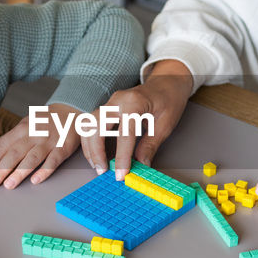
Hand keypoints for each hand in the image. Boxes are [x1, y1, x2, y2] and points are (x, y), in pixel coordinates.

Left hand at [0, 102, 80, 188]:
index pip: (3, 146)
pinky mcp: (63, 148)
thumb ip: (6, 139)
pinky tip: (35, 180)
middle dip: (2, 169)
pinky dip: (44, 171)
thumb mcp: (23, 124)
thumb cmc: (44, 120)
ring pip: (32, 158)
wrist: (71, 110)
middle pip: (15, 153)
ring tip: (9, 185)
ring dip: (19, 172)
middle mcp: (34, 134)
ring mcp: (49, 142)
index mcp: (22, 129)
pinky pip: (53, 161)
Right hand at [84, 59, 194, 179]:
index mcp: (135, 103)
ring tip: (98, 165)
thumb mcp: (165, 125)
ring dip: (90, 147)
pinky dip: (91, 140)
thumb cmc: (169, 99)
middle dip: (96, 152)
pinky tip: (97, 154)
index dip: (122, 157)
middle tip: (102, 171)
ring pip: (89, 125)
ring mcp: (110, 102)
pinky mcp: (107, 107)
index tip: (121, 174)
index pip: (124, 134)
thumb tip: (140, 165)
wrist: (167, 82)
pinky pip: (92, 123)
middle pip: (96, 127)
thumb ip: (150, 145)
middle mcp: (117, 100)